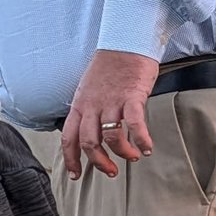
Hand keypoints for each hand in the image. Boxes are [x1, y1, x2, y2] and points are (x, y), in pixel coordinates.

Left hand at [61, 49, 158, 178]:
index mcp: (79, 105)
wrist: (125, 41)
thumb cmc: (109, 66)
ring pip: (111, 137)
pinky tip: (147, 148)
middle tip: (110, 171)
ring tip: (132, 157)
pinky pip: (135, 125)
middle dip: (99, 162)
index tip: (76, 174)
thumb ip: (88, 110)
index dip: (71, 159)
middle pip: (89, 143)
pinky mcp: (132, 96)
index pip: (68, 138)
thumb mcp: (88, 89)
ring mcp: (111, 101)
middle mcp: (92, 106)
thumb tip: (91, 132)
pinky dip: (141, 140)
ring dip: (122, 153)